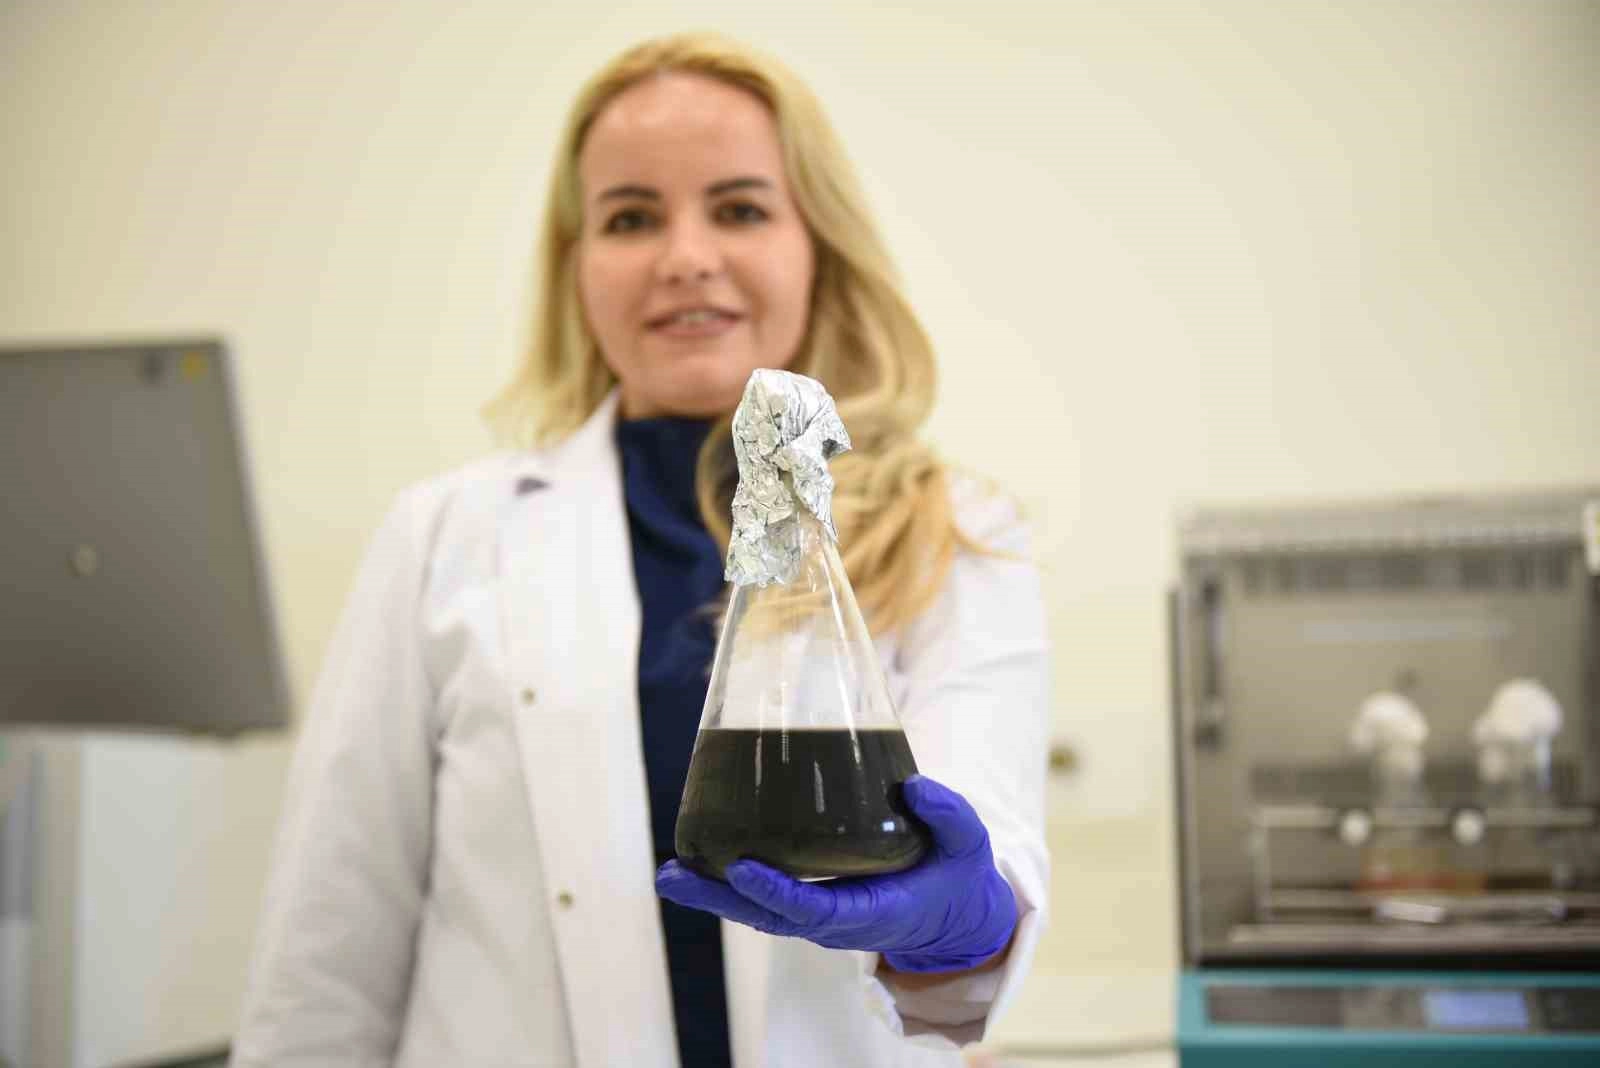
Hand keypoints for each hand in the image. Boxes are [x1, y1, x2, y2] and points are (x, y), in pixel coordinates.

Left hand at [655, 774, 1016, 972]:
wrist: (957, 913)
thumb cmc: (958, 875)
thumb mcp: (969, 845)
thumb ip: (950, 816)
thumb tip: (915, 786)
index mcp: (875, 913)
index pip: (815, 910)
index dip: (775, 892)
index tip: (741, 867)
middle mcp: (839, 923)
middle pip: (769, 917)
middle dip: (718, 898)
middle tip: (671, 876)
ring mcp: (822, 916)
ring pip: (759, 911)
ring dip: (712, 893)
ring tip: (669, 871)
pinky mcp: (814, 904)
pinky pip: (767, 899)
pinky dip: (730, 885)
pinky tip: (698, 862)